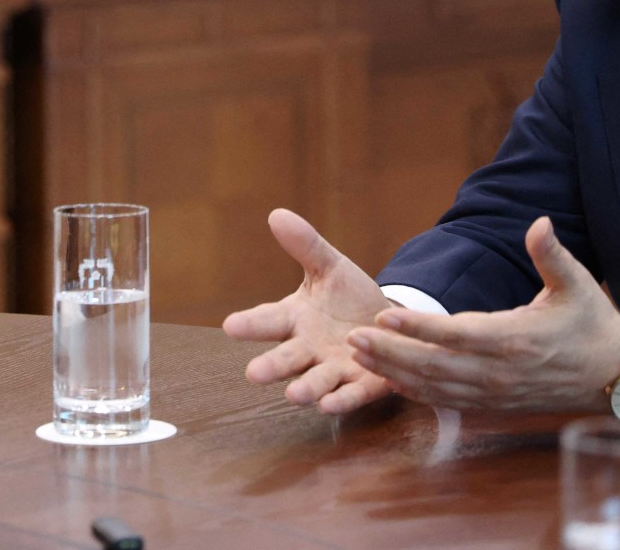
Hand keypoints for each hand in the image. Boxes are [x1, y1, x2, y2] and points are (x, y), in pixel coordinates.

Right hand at [222, 208, 394, 413]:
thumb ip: (306, 245)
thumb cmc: (349, 297)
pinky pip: (350, 394)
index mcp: (295, 319)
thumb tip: (277, 214)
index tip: (230, 325)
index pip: (268, 320)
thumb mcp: (330, 267)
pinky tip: (329, 405)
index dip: (249, 324)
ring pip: (316, 381)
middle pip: (287, 358)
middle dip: (272, 366)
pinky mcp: (362, 384)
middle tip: (253, 374)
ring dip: (305, 388)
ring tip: (293, 395)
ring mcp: (334, 370)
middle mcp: (309, 349)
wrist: (388, 324)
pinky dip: (341, 400)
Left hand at [344, 216, 619, 411]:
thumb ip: (551, 254)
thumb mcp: (577, 284)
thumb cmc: (593, 324)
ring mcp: (494, 393)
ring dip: (394, 373)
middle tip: (352, 339)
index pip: (455, 334)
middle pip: (433, 366)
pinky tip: (388, 380)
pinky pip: (446, 401)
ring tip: (359, 357)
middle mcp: (498, 371)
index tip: (383, 315)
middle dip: (390, 353)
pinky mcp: (493, 405)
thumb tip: (539, 222)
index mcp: (514, 339)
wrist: (616, 376)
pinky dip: (414, 392)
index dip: (417, 327)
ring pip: (434, 388)